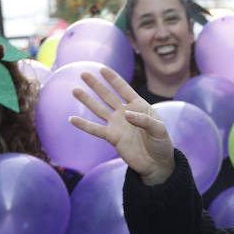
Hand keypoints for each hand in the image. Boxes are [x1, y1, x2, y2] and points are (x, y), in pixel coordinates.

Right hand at [69, 67, 175, 184]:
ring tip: (75, 90)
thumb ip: (144, 120)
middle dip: (96, 85)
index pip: (124, 89)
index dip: (113, 79)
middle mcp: (125, 112)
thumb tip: (126, 114)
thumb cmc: (161, 144)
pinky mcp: (112, 137)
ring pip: (99, 109)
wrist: (156, 164)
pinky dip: (84, 125)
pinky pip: (95, 129)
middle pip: (108, 95)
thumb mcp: (159, 130)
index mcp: (138, 106)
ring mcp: (117, 124)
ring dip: (87, 100)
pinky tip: (72, 119)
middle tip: (84, 74)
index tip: (102, 69)